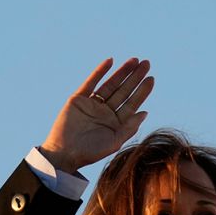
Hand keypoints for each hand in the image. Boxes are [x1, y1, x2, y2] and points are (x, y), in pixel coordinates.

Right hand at [40, 57, 153, 172]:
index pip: (132, 103)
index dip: (142, 91)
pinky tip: (110, 61)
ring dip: (122, 72)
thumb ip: (129, 128)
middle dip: (135, 77)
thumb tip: (144, 112)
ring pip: (110, 84)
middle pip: (124, 91)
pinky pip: (91, 82)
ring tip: (134, 61)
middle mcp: (106, 112)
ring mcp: (92, 104)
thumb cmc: (90, 152)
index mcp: (116, 123)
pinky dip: (100, 72)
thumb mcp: (114, 142)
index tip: (151, 79)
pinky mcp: (78, 99)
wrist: (64, 153)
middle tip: (147, 64)